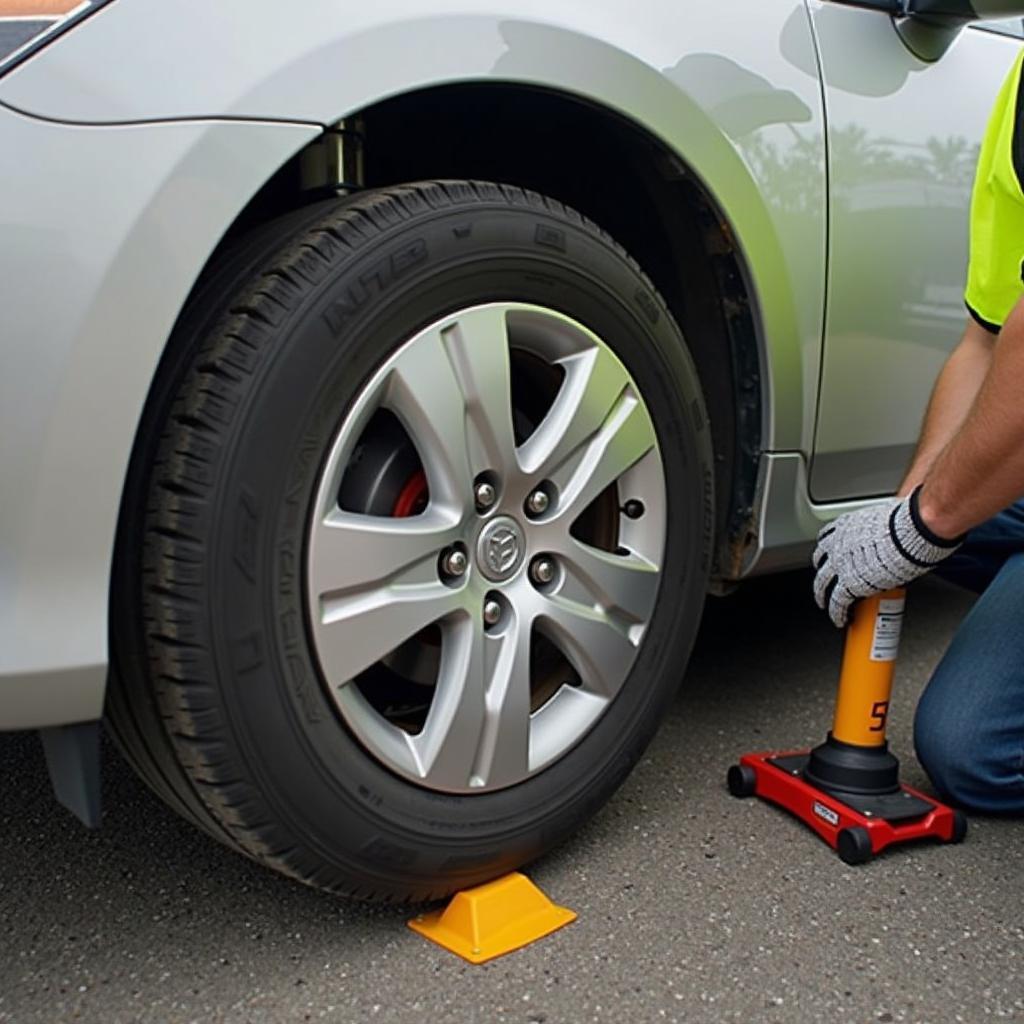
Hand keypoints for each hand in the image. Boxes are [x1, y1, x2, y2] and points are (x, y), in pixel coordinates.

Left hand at [812, 486, 962, 626]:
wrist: (908, 535)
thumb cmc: (905, 522)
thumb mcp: (889, 512)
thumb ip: (889, 512)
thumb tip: (902, 502)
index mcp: (845, 526)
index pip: (827, 539)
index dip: (829, 550)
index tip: (830, 557)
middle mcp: (836, 545)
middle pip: (821, 563)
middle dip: (823, 574)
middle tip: (824, 583)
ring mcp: (839, 566)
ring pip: (822, 585)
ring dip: (824, 596)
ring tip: (827, 606)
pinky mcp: (847, 585)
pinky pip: (837, 603)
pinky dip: (838, 613)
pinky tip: (840, 620)